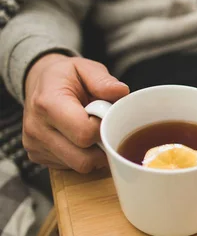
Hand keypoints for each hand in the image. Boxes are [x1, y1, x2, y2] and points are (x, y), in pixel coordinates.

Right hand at [23, 54, 128, 172]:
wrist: (40, 83)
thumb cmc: (66, 77)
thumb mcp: (85, 68)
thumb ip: (103, 80)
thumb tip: (121, 92)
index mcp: (48, 103)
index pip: (84, 133)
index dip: (103, 129)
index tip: (105, 116)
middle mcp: (37, 128)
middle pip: (83, 158)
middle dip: (102, 146)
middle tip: (104, 127)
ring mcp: (35, 145)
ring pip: (79, 166)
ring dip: (94, 153)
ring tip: (92, 132)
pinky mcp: (37, 156)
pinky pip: (70, 168)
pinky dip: (82, 156)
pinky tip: (80, 139)